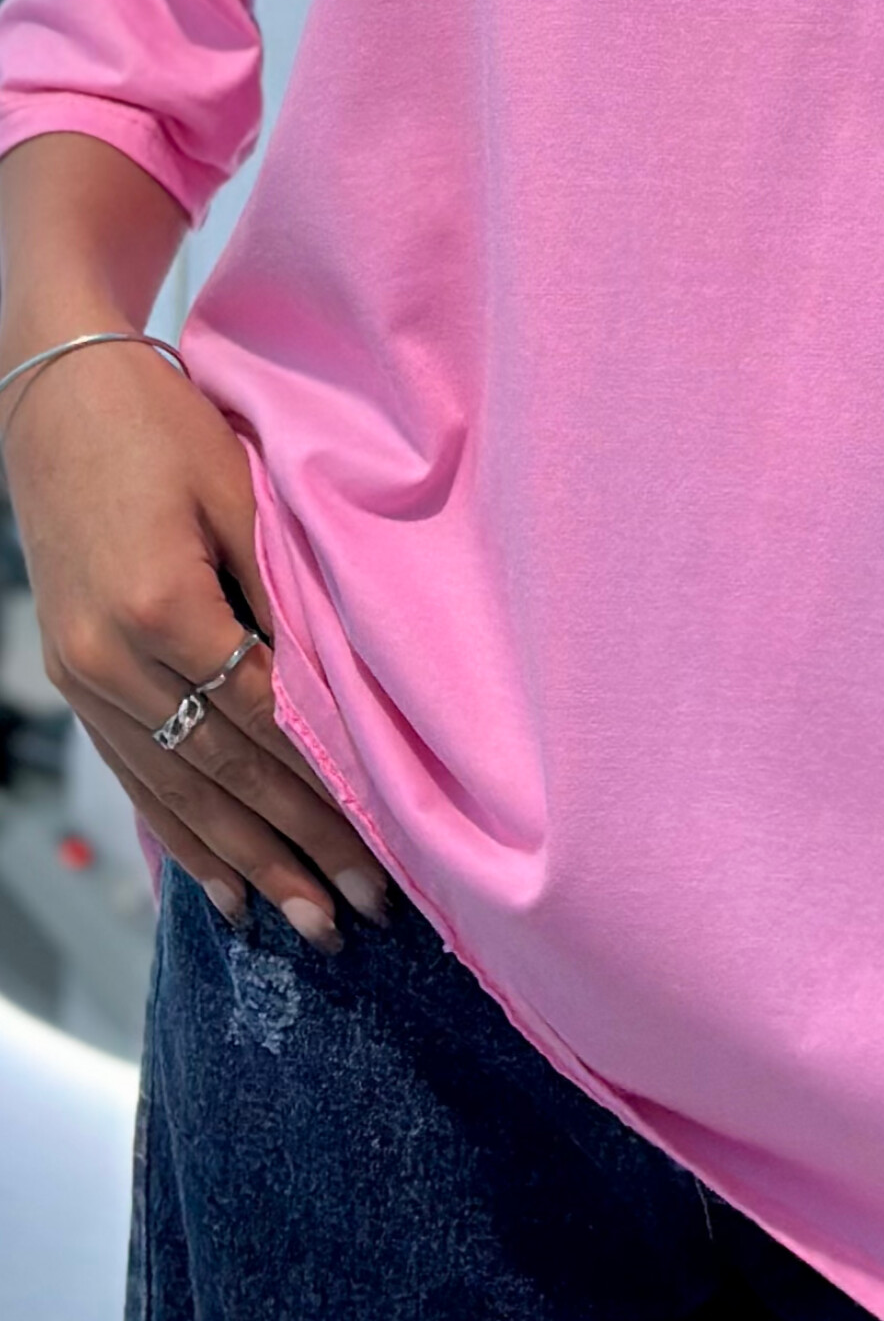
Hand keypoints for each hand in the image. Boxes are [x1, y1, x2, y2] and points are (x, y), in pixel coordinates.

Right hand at [0, 331, 392, 947]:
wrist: (57, 394)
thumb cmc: (164, 426)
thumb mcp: (240, 491)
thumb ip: (286, 592)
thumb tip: (344, 687)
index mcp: (161, 604)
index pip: (265, 721)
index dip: (329, 788)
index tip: (389, 843)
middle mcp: (110, 656)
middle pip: (225, 775)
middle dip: (301, 849)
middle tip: (364, 913)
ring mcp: (83, 675)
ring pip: (178, 793)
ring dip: (250, 864)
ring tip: (308, 926)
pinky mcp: (73, 679)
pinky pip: (134, 777)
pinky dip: (183, 839)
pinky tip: (225, 889)